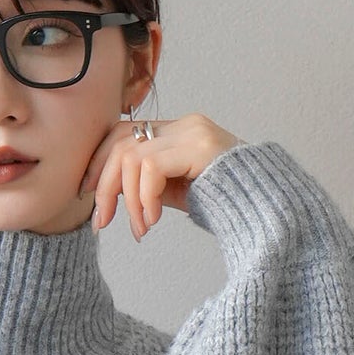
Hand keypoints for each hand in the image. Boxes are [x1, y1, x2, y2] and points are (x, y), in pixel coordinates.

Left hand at [78, 115, 242, 240]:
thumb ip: (147, 185)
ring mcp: (192, 132)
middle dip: (104, 185)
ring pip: (132, 157)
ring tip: (139, 229)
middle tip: (102, 222)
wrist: (267, 208)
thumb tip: (109, 194)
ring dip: (128, 200)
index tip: (86, 194)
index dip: (98, 162)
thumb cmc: (225, 203)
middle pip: (120, 141)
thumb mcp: (176, 193)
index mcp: (175, 131)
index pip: (122, 133)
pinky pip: (151, 168)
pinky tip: (152, 221)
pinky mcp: (200, 147)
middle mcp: (183, 125)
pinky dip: (144, 198)